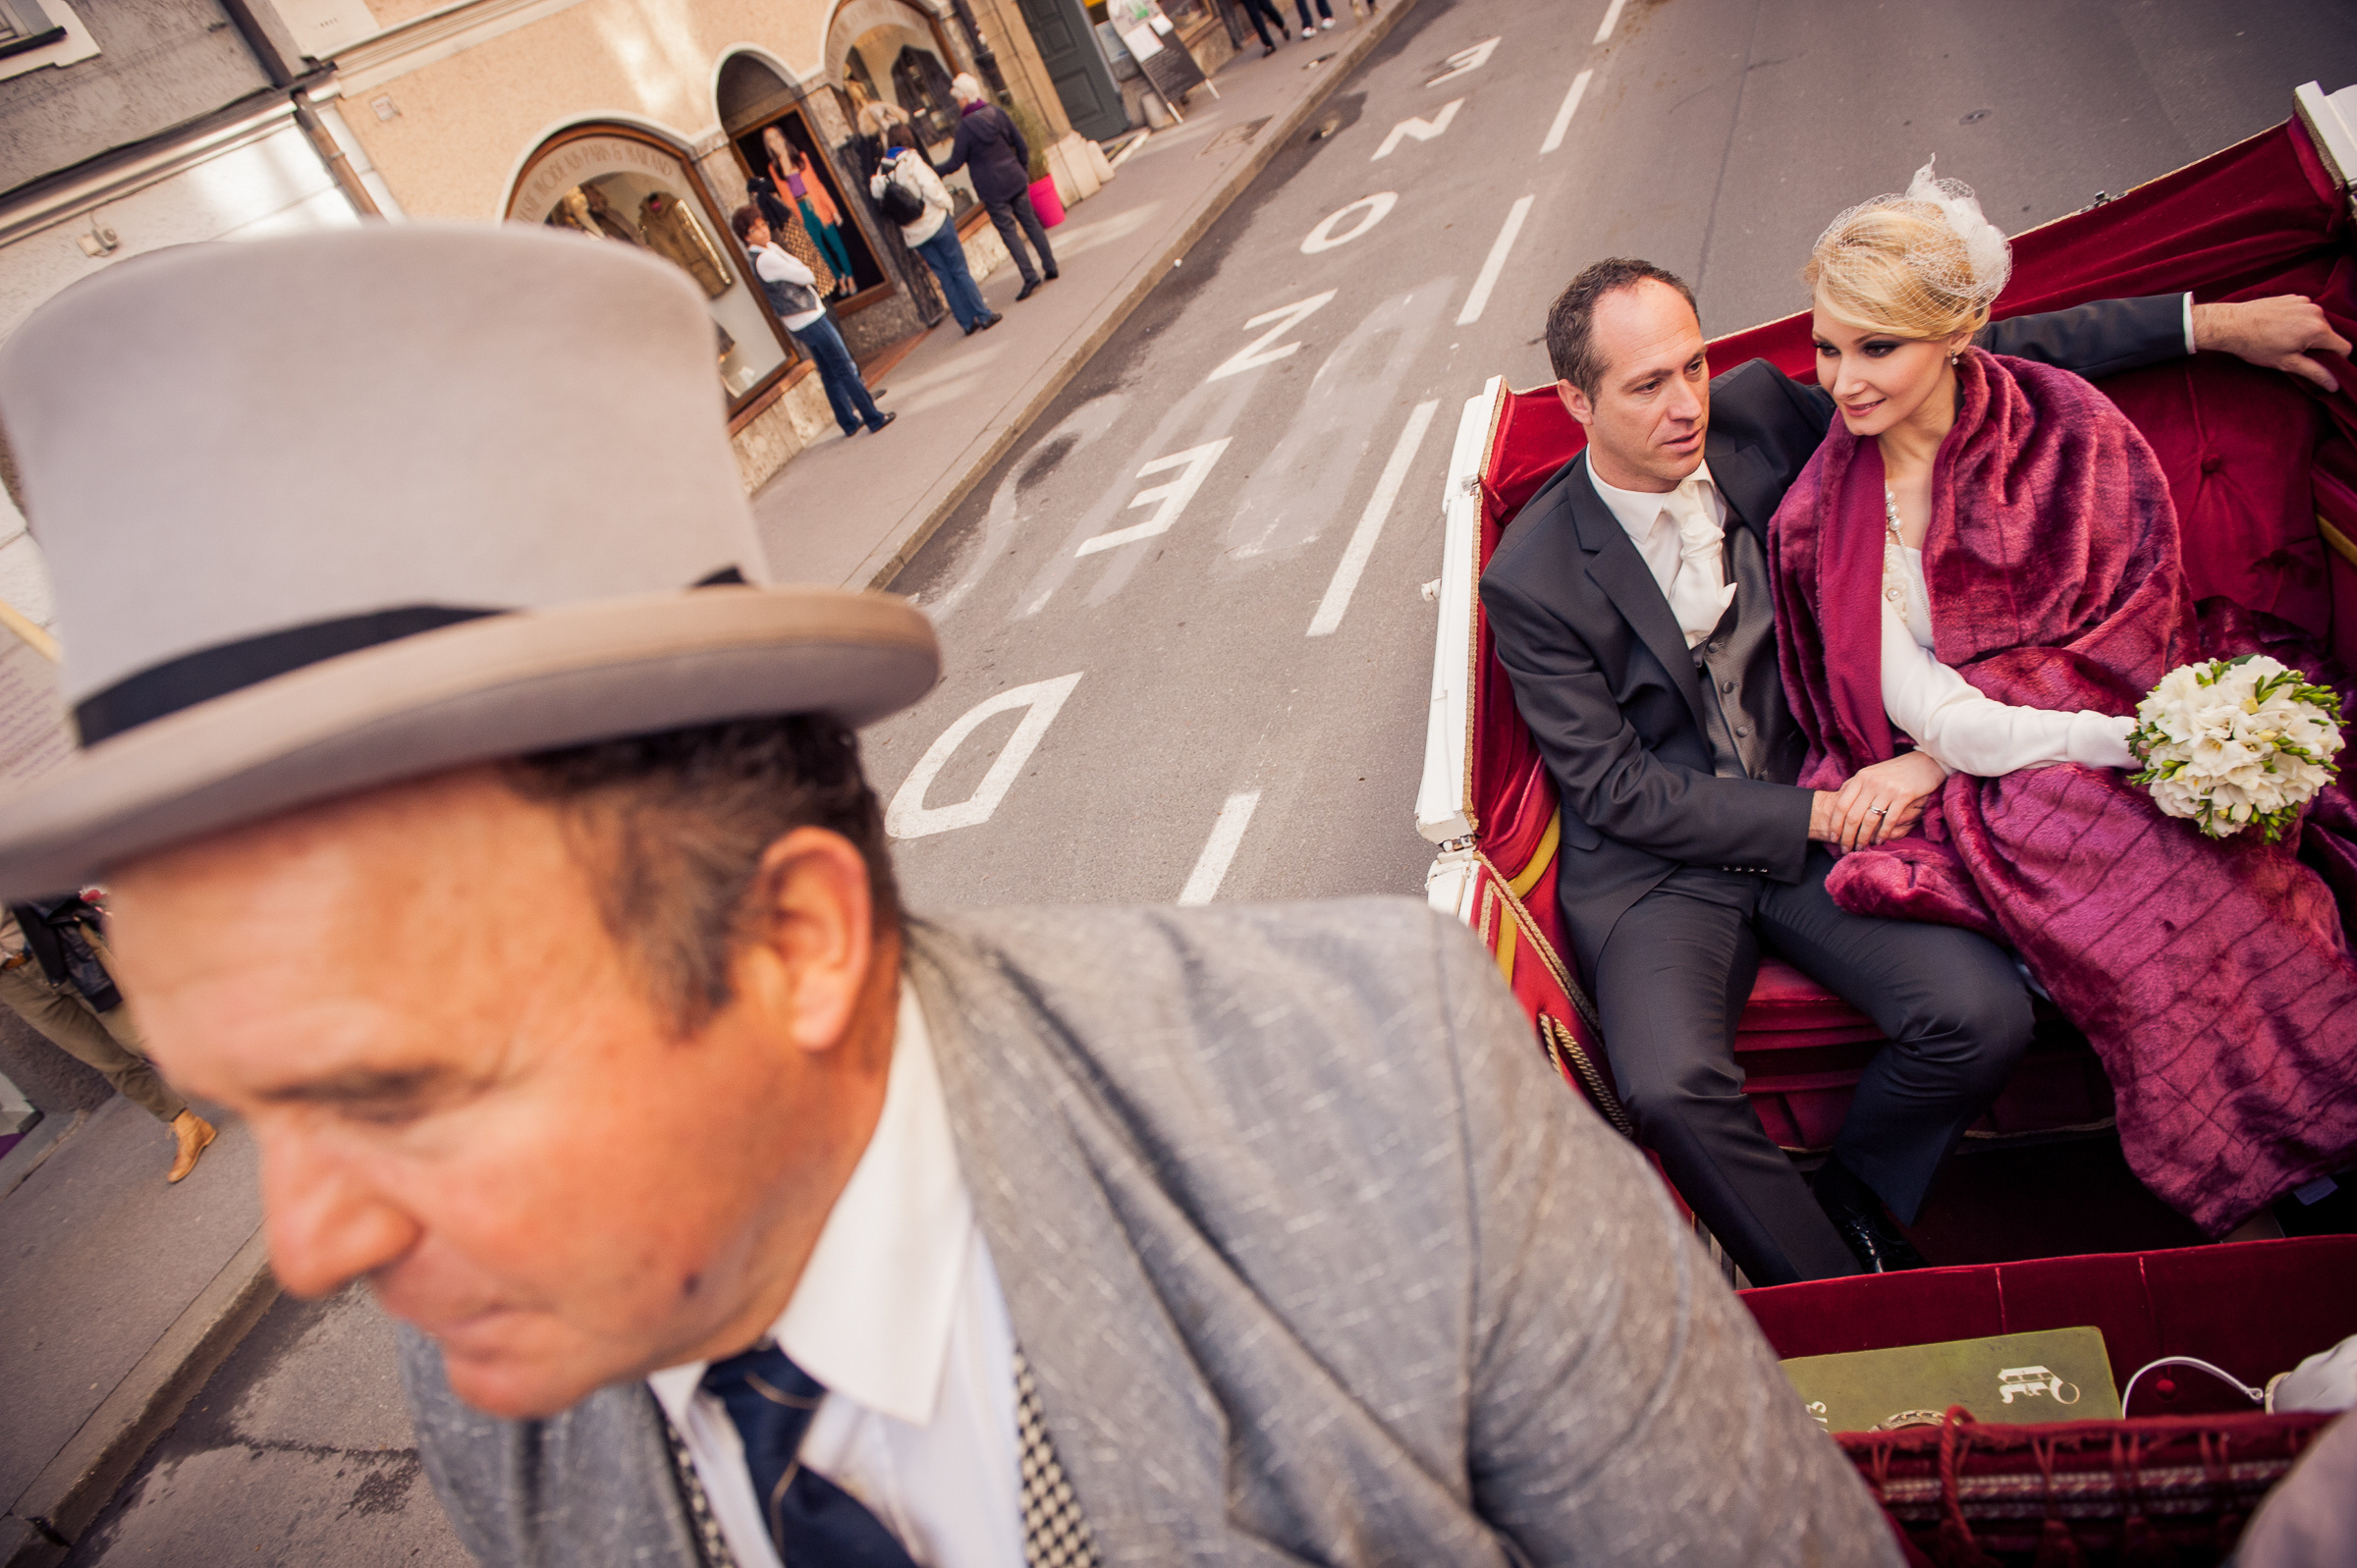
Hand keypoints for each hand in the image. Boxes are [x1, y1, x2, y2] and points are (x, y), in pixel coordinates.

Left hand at [1818, 750, 1948, 850]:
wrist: (1925, 761)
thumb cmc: (1896, 771)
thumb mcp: (1872, 773)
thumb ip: (1855, 785)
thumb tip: (1839, 797)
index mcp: (1860, 777)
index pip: (1841, 805)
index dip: (1835, 824)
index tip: (1832, 838)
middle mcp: (1871, 782)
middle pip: (1852, 816)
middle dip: (1847, 836)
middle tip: (1845, 849)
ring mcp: (1887, 789)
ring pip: (1869, 820)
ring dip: (1863, 838)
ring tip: (1861, 848)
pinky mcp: (1904, 795)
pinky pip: (1889, 820)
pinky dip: (1883, 834)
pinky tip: (1880, 841)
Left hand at [2191, 296, 2349, 392]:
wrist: (2231, 324)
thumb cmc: (2256, 345)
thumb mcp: (2287, 363)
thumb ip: (2315, 372)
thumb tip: (2334, 384)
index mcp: (2318, 330)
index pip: (2344, 348)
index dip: (2336, 360)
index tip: (2319, 364)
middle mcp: (2316, 312)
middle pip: (2330, 335)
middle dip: (2318, 346)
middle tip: (2293, 353)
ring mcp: (2305, 302)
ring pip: (2317, 323)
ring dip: (2307, 333)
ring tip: (2282, 339)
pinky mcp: (2294, 297)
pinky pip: (2305, 312)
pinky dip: (2298, 321)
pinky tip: (2278, 327)